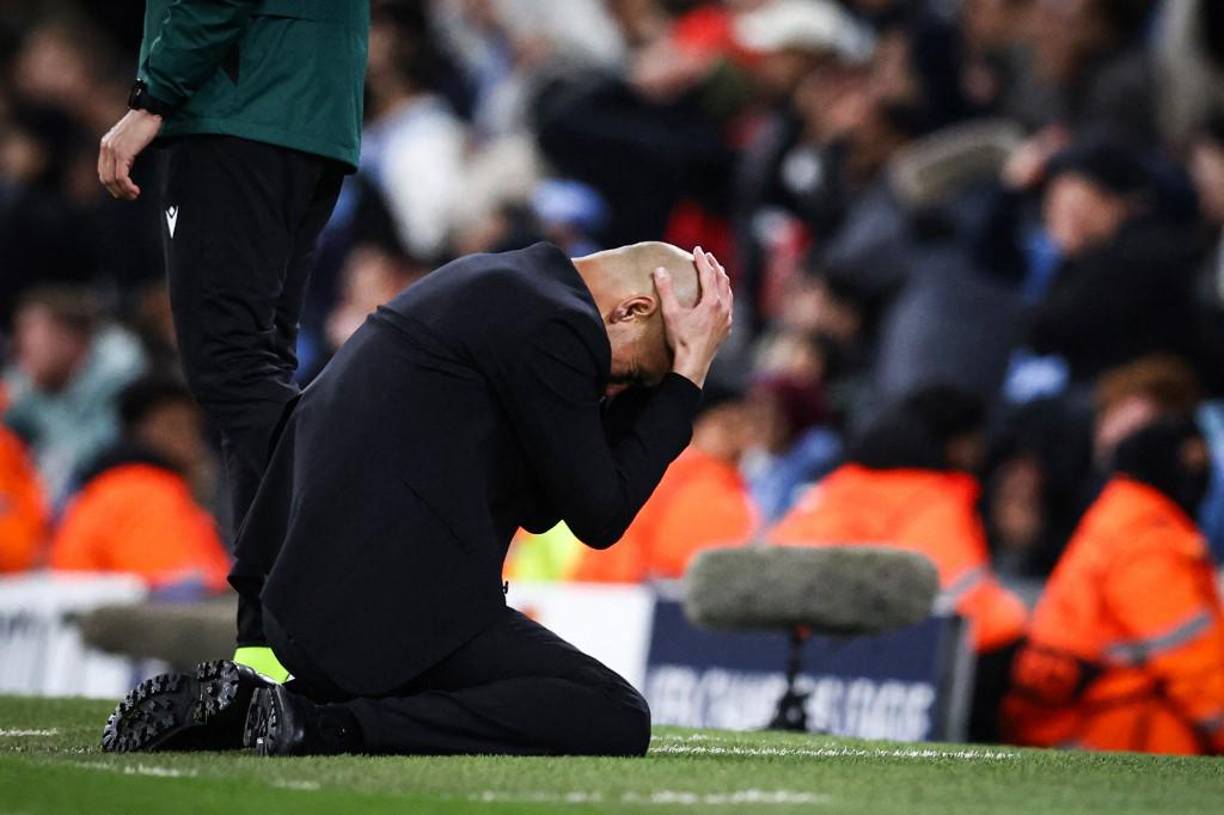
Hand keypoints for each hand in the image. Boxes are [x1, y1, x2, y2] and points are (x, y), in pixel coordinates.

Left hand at [98, 109, 162, 200]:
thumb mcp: (130, 140)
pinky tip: (136, 189)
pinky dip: (127, 186)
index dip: (113, 186)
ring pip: (112, 180)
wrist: (151, 112)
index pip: (103, 172)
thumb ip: (125, 152)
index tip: (126, 192)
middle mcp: (106, 147)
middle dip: (118, 191)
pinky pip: (120, 176)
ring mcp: (113, 150)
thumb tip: (126, 167)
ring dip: (123, 191)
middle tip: (131, 196)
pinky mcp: (122, 152)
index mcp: (106, 145)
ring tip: (134, 194)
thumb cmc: (145, 125)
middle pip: (105, 178)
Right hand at [654, 246, 732, 388]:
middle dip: (715, 266)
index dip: (702, 260)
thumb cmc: (681, 340)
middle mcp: (723, 308)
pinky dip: (725, 294)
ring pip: (729, 292)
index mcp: (712, 302)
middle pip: (723, 280)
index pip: (708, 274)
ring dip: (722, 279)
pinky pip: (729, 305)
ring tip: (716, 272)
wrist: (693, 364)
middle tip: (708, 256)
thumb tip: (660, 270)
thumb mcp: (671, 314)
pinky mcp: (726, 328)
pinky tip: (720, 298)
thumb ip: (666, 290)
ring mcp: (727, 319)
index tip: (697, 249)